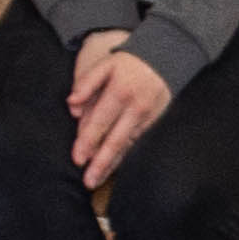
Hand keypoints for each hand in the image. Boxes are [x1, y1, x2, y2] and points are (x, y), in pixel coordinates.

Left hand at [69, 34, 174, 183]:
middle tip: (89, 181)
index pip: (100, 122)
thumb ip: (86, 83)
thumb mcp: (105, 64)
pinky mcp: (154, 123)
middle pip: (116, 140)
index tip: (77, 159)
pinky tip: (114, 168)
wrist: (167, 58)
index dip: (88, 141)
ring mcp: (147, 118)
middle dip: (101, 162)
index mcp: (119, 93)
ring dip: (113, 164)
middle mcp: (135, 109)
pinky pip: (136, 143)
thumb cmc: (128, 62)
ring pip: (127, 146)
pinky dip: (125, 156)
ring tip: (98, 180)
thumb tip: (71, 104)